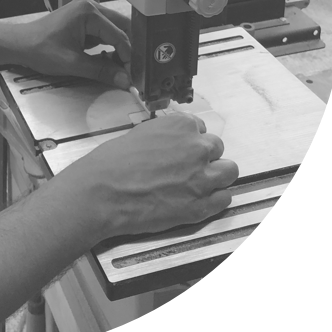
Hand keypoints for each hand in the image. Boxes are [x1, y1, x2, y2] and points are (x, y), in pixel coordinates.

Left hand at [16, 0, 131, 88]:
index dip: (128, 56)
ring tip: (120, 67)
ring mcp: (86, 11)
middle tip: (131, 69)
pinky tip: (107, 59)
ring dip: (117, 47)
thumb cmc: (40, 49)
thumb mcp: (73, 63)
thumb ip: (101, 71)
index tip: (132, 73)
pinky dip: (107, 45)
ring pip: (113, 29)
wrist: (20, 44)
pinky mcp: (82, 19)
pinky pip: (102, 31)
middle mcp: (90, 6)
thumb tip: (124, 80)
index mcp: (88, 12)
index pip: (119, 35)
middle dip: (127, 49)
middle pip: (121, 27)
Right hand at [58, 112, 238, 241]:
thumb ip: (165, 137)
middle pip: (217, 148)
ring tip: (197, 183)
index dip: (190, 140)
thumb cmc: (112, 163)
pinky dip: (214, 198)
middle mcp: (197, 148)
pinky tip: (197, 199)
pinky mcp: (202, 206)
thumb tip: (172, 145)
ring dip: (216, 175)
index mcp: (181, 125)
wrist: (102, 192)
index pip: (200, 127)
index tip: (182, 148)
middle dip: (204, 156)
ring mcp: (202, 178)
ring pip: (229, 171)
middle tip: (187, 167)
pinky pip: (225, 198)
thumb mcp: (139, 134)